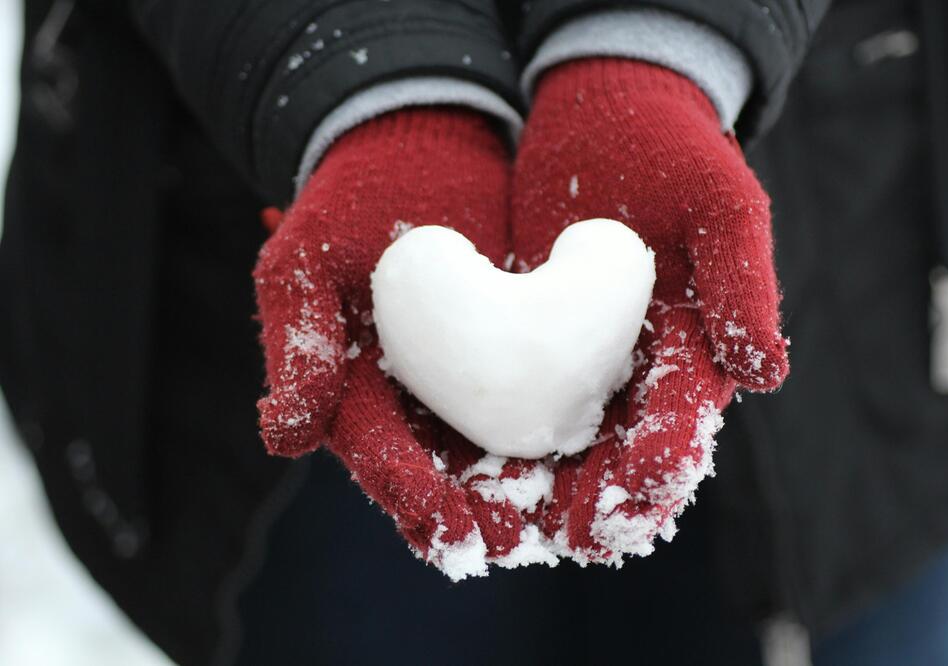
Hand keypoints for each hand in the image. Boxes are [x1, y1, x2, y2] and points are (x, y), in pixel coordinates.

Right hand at [254, 109, 540, 577]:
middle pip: (454, 474)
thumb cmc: (350, 202)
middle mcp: (424, 402)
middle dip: (486, 513)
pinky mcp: (537, 344)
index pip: (384, 456)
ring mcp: (482, 377)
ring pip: (511, 448)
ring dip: (543, 490)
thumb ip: (300, 344)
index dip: (413, 495)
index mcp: (362, 395)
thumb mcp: (310, 260)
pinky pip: (561, 390)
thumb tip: (279, 438)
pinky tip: (616, 450)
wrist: (423, 143)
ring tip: (578, 524)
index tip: (449, 531)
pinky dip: (584, 423)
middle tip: (519, 544)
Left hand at [511, 58, 788, 563]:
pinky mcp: (521, 346)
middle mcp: (634, 377)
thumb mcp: (719, 203)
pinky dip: (486, 440)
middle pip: (617, 459)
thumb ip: (743, 280)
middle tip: (565, 537)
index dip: (657, 465)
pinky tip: (455, 470)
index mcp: (692, 356)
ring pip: (557, 447)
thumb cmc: (676, 154)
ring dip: (534, 494)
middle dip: (594, 505)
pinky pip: (503, 401)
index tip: (630, 499)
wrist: (606, 115)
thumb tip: (767, 375)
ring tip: (503, 531)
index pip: (681, 426)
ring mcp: (575, 365)